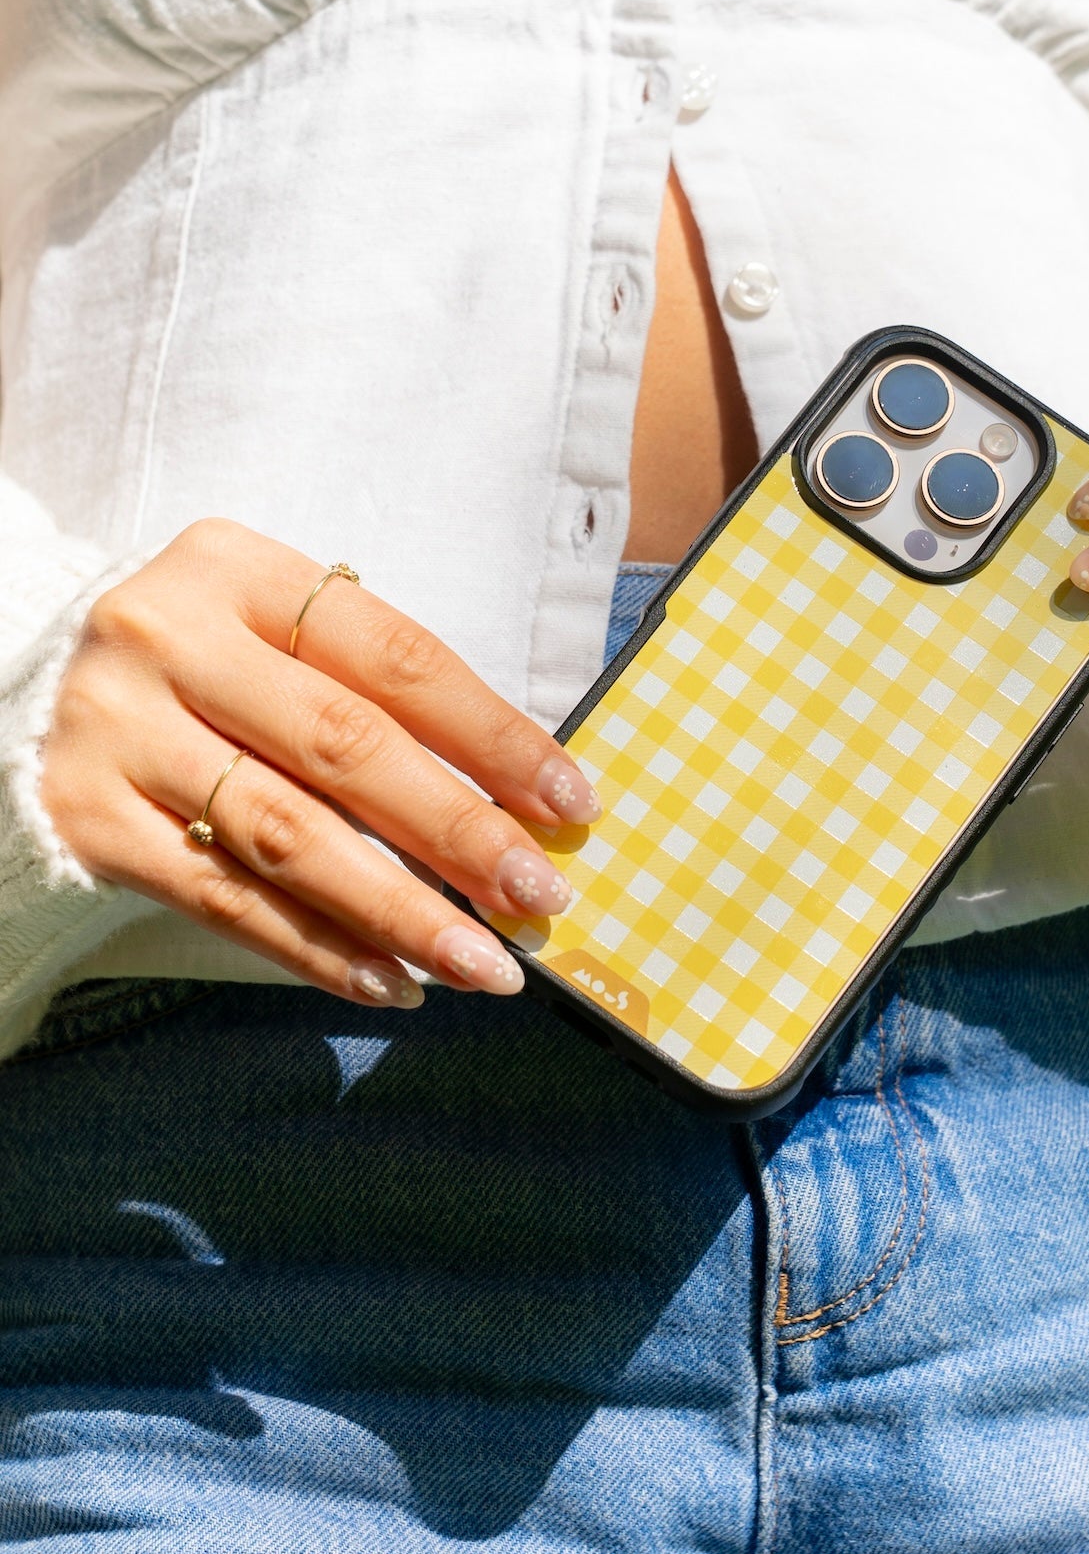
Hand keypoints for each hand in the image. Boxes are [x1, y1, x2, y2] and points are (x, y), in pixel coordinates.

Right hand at [40, 521, 602, 1004]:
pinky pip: (226, 897)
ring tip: (482, 963)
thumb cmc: (196, 667)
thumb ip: (373, 695)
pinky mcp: (88, 818)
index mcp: (240, 572)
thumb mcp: (271, 634)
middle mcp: (171, 639)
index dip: (495, 735)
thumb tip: (520, 802)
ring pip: (289, 833)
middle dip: (461, 832)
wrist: (20, 686)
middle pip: (348, 747)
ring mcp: (120, 730)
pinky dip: (319, 948)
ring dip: (401, 910)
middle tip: (539, 896)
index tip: (569, 802)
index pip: (398, 658)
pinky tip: (391, 981)